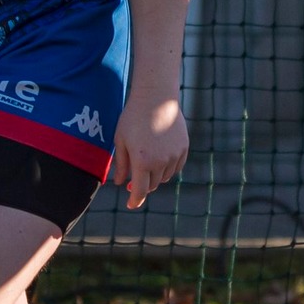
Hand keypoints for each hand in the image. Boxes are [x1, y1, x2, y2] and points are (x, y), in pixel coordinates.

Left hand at [109, 92, 187, 208]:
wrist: (156, 98)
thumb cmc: (133, 118)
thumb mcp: (121, 141)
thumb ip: (121, 165)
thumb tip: (120, 183)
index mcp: (142, 161)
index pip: (140, 191)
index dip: (135, 200)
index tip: (131, 205)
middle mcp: (160, 162)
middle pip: (153, 185)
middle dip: (143, 186)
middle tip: (134, 182)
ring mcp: (174, 155)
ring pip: (165, 177)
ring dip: (156, 177)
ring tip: (147, 166)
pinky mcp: (183, 148)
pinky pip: (176, 167)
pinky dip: (168, 169)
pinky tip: (160, 161)